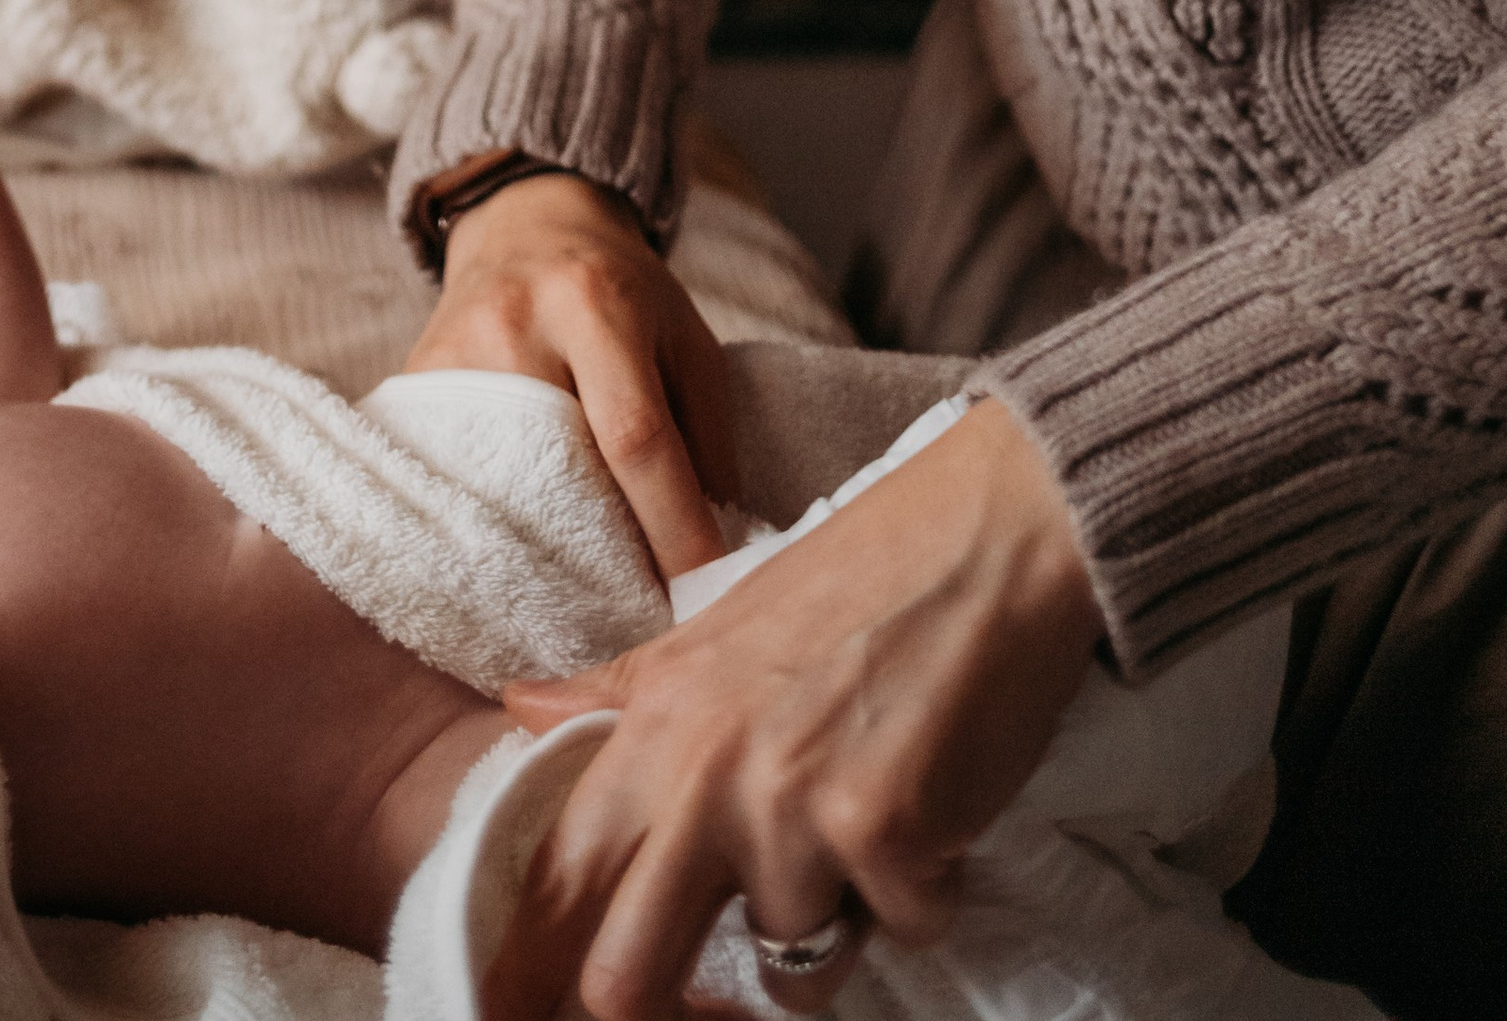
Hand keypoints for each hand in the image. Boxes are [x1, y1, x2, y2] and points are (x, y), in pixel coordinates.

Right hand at [410, 170, 734, 576]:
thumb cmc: (621, 290)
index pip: (637, 437)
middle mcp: (517, 322)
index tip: (703, 594)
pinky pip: (462, 475)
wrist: (526, 224)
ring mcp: (456, 355)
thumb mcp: (686, 335)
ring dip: (554, 551)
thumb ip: (709, 433)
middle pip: (564, 468)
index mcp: (597, 302)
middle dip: (614, 552)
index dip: (674, 526)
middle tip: (649, 611)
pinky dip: (499, 522)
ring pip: (507, 486)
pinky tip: (525, 554)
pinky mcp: (419, 382)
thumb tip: (719, 540)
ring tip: (590, 598)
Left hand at [484, 399, 1101, 1020]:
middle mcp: (704, 776)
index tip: (514, 1015)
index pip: (557, 883)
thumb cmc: (859, 575)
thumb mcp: (715, 626)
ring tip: (870, 813)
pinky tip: (938, 801)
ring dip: (839, 914)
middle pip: (626, 978)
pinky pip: (903, 931)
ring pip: (795, 961)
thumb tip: (520, 707)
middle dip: (667, 1002)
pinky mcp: (887, 836)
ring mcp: (792, 810)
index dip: (527, 974)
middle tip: (714, 989)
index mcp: (654, 725)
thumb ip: (619, 691)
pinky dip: (929, 888)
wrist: (992, 533)